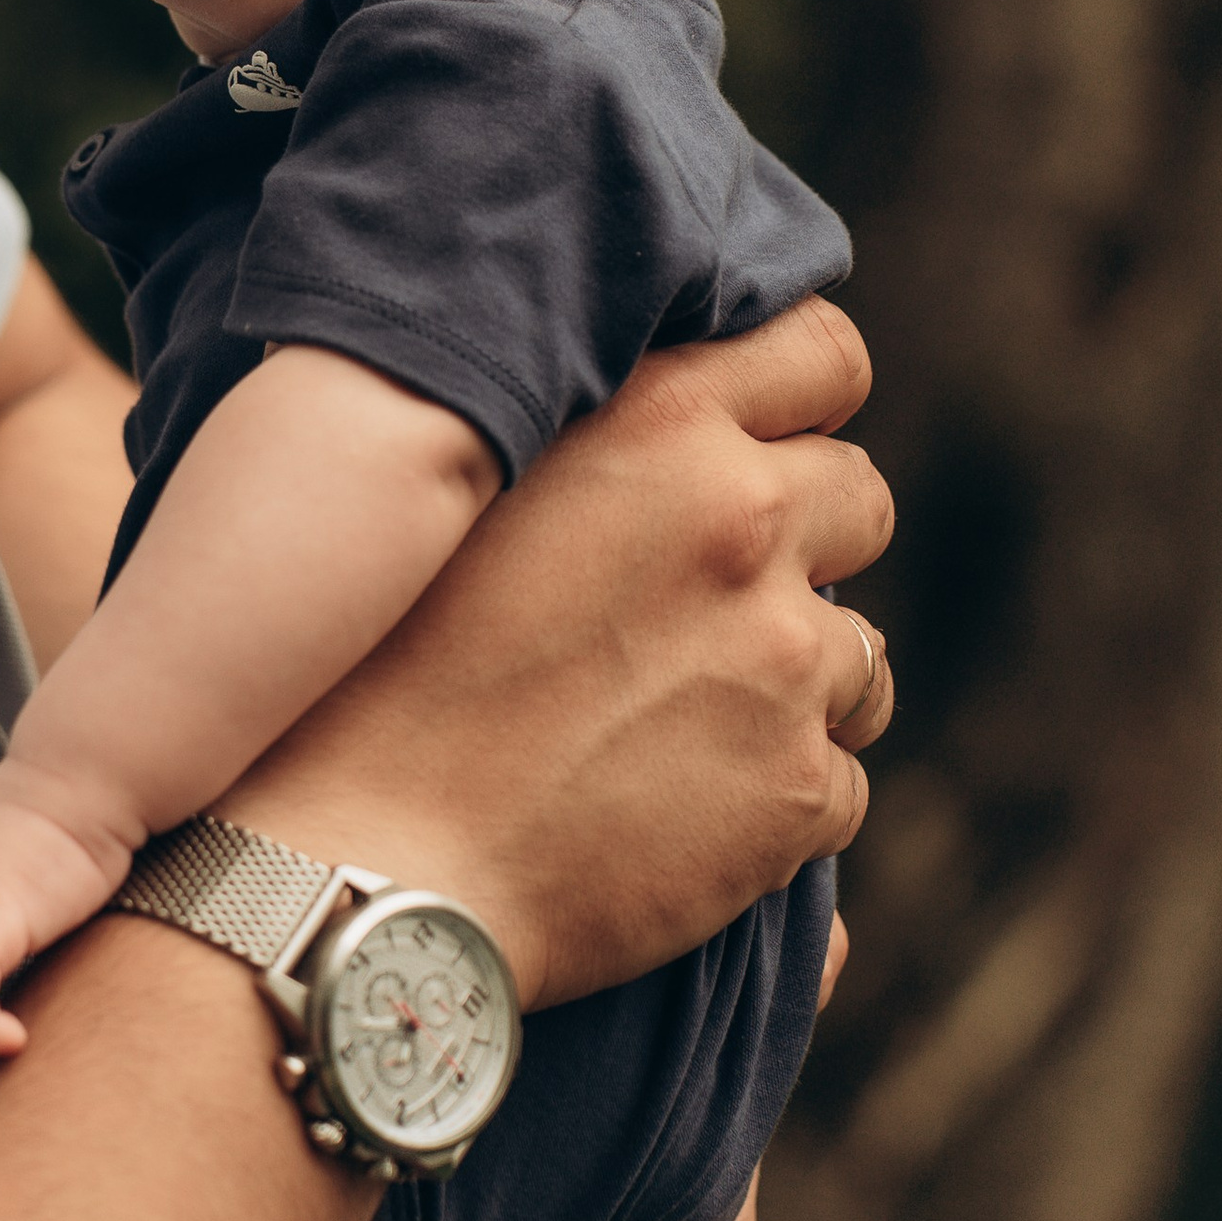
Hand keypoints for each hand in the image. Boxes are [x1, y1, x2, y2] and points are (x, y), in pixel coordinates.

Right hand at [235, 299, 891, 1011]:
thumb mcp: (469, 492)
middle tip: (711, 607)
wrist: (361, 864)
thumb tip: (668, 440)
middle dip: (807, 543)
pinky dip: (779, 799)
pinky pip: (839, 779)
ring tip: (686, 727)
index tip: (763, 452)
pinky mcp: (798, 788)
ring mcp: (782, 656)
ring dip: (797, 682)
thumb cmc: (370, 676)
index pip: (823, 356)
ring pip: (859, 653)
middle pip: (859, 499)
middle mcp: (740, 517)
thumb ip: (593, 448)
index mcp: (657, 419)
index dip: (802, 406)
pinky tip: (679, 817)